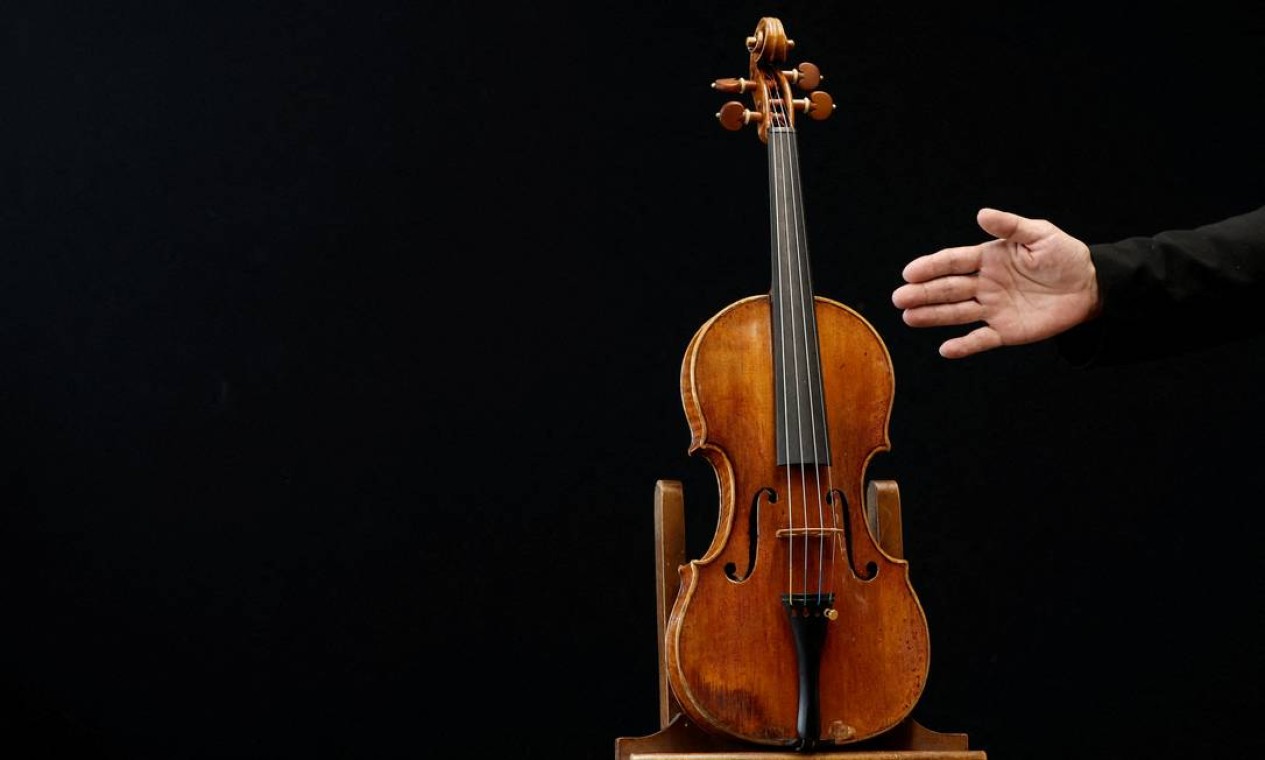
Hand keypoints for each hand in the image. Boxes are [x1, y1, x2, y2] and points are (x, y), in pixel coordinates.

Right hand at [891, 208, 1100, 357]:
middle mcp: (984, 284)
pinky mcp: (1005, 331)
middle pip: (948, 289)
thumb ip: (1010, 226)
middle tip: (899, 298)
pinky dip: (964, 346)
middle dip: (923, 293)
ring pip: (956, 313)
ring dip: (932, 316)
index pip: (953, 262)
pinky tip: (945, 349)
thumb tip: (982, 214)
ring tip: (908, 317)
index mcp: (988, 259)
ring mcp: (992, 309)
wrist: (1089, 287)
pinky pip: (980, 339)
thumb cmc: (1064, 256)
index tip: (910, 272)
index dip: (931, 267)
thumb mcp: (1040, 234)